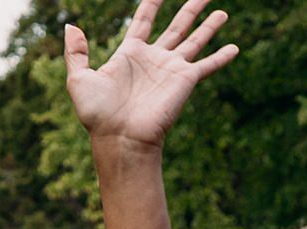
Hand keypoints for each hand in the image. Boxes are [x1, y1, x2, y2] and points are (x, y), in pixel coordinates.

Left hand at [65, 1, 238, 150]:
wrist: (120, 138)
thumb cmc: (97, 113)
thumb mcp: (78, 80)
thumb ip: (76, 52)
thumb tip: (71, 25)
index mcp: (129, 54)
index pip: (143, 21)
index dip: (151, 3)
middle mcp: (153, 59)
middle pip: (176, 26)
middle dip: (189, 9)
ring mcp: (171, 69)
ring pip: (194, 40)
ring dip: (209, 26)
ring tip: (221, 12)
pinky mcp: (185, 80)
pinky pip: (207, 65)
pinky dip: (221, 57)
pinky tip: (235, 48)